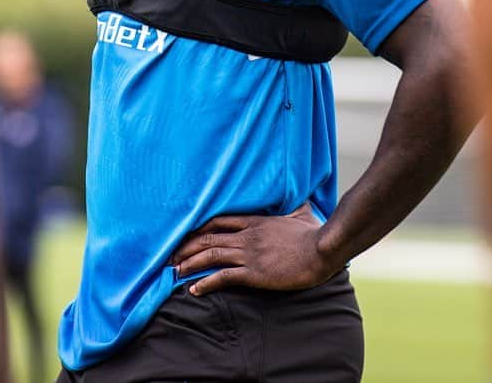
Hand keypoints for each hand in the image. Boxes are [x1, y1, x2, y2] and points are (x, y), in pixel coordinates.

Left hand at [170, 203, 344, 295]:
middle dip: (186, 246)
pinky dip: (205, 282)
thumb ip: (294, 209)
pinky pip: (223, 276)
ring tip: (174, 271)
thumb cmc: (313, 234)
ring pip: (210, 255)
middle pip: (208, 237)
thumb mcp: (301, 214)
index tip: (185, 235)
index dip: (199, 228)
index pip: (218, 220)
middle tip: (170, 256)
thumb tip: (302, 203)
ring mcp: (249, 253)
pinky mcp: (254, 272)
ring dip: (189, 263)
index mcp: (255, 221)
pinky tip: (194, 289)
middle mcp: (247, 235)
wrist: (321, 250)